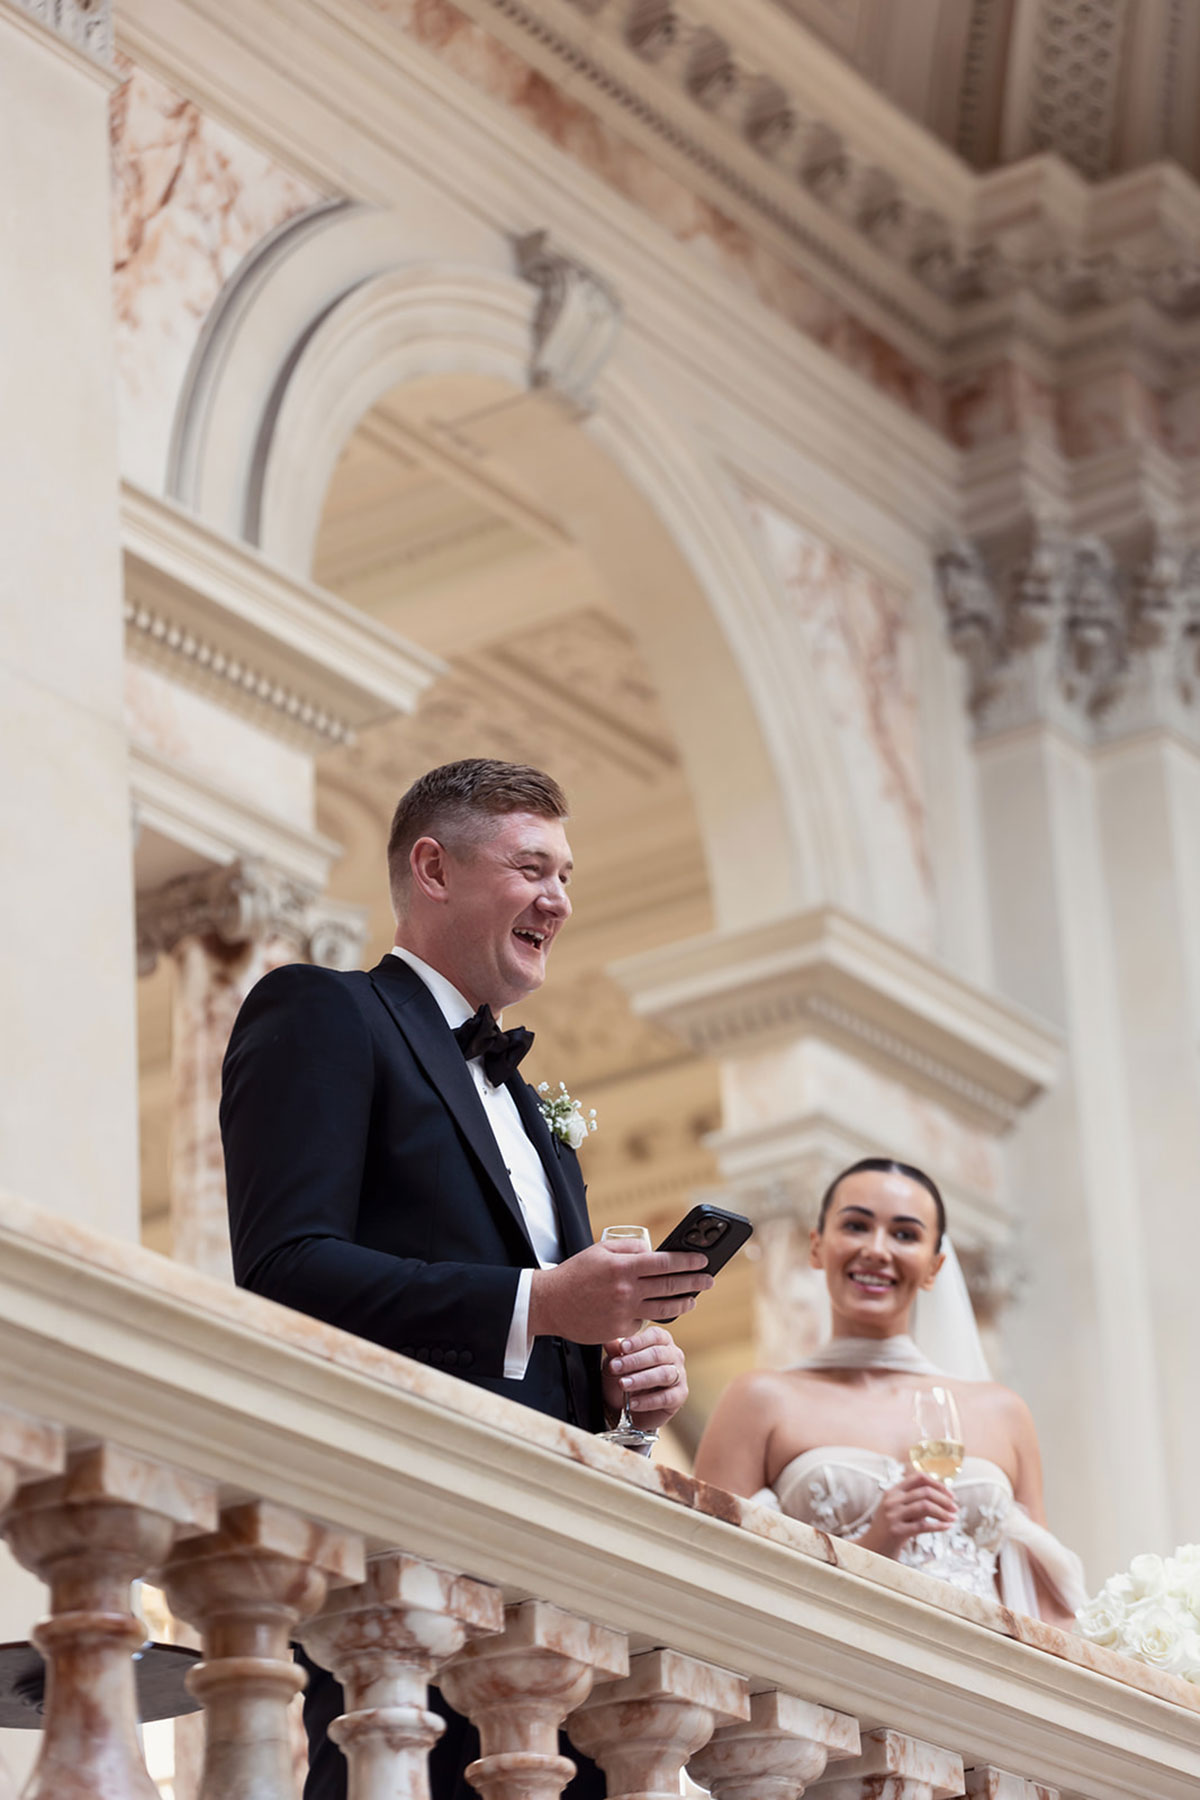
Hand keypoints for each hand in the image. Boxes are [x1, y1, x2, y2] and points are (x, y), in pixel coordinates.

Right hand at [528, 1241, 712, 1344]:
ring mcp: (624, 1313)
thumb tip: (652, 1250)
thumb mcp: (600, 1250)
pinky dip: (650, 1316)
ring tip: (693, 1299)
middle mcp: (627, 1290)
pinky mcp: (620, 1331)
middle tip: (708, 1280)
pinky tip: (655, 1310)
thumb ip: (629, 1249)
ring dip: (683, 1304)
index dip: (688, 1262)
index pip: (665, 1263)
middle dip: (695, 1282)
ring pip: (664, 1309)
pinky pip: (643, 1323)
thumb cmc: (575, 1274)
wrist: (550, 1303)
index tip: (703, 1261)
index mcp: (623, 1267)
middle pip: (671, 1286)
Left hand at [602, 1327, 687, 1430]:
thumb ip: (615, 1351)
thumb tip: (609, 1342)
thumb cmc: (626, 1375)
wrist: (629, 1405)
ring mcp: (680, 1375)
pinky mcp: (679, 1396)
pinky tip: (632, 1403)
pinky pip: (666, 1398)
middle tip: (614, 1367)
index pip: (655, 1335)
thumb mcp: (617, 1362)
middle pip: (658, 1354)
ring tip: (622, 1384)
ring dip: (641, 1379)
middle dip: (635, 1361)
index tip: (622, 1347)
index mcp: (661, 1340)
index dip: (639, 1341)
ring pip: (663, 1374)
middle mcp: (674, 1355)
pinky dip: (647, 1401)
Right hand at [859, 1468, 958, 1559]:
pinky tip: (947, 1527)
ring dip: (943, 1512)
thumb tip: (943, 1496)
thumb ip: (915, 1501)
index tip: (951, 1494)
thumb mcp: (899, 1510)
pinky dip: (939, 1525)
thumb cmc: (890, 1528)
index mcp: (892, 1491)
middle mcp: (891, 1500)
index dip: (938, 1484)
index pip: (919, 1478)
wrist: (872, 1548)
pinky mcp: (896, 1531)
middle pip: (925, 1492)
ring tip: (953, 1518)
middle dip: (944, 1499)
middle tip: (955, 1508)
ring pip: (925, 1506)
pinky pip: (923, 1526)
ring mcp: (892, 1515)